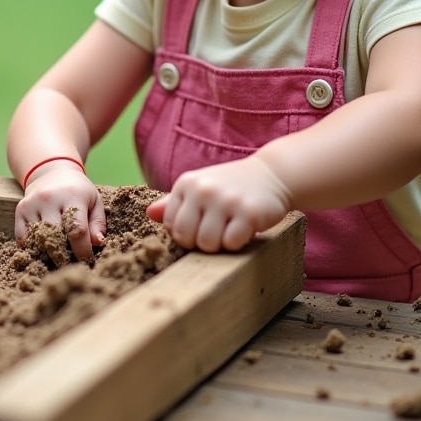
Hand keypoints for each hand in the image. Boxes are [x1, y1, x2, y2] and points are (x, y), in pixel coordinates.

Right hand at [13, 160, 102, 261]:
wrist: (51, 172)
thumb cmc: (77, 190)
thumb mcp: (94, 201)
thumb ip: (98, 223)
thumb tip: (97, 243)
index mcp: (72, 195)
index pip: (76, 230)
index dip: (82, 250)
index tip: (86, 260)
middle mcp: (49, 198)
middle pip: (55, 238)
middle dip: (64, 256)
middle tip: (71, 263)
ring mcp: (32, 204)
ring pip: (38, 240)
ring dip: (48, 253)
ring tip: (57, 255)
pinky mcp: (20, 210)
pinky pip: (23, 238)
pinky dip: (33, 248)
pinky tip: (43, 248)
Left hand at [147, 155, 290, 252]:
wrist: (272, 174)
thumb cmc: (230, 185)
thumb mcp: (200, 187)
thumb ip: (173, 202)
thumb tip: (149, 214)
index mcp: (186, 184)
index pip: (170, 224)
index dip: (185, 234)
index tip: (199, 228)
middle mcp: (203, 190)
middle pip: (185, 237)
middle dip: (198, 243)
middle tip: (214, 234)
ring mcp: (225, 200)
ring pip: (207, 243)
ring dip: (218, 245)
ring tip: (228, 231)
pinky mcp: (248, 213)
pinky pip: (231, 243)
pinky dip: (237, 243)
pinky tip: (243, 230)